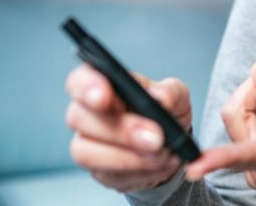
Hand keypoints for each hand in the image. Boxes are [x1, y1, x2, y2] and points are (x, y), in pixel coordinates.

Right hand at [65, 63, 190, 191]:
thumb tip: (161, 100)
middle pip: (79, 118)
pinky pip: (108, 175)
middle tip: (155, 138)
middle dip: (120, 130)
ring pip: (85, 152)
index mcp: (102, 83)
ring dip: (127, 157)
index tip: (103, 98)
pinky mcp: (99, 171)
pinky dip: (137, 172)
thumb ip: (169, 93)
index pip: (79, 80)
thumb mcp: (176, 94)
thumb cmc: (166, 110)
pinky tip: (157, 165)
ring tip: (161, 154)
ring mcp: (87, 144)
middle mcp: (86, 112)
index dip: (87, 87)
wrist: (172, 144)